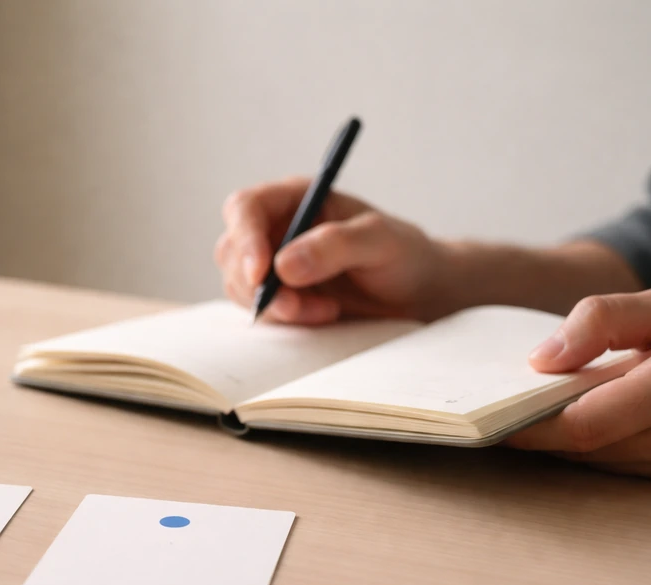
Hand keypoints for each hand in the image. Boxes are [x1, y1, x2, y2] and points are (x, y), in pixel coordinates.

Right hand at [214, 177, 453, 323]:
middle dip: (258, 284)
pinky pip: (258, 310)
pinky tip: (323, 316)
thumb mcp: (381, 241)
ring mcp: (273, 265)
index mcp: (296, 198)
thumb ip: (336, 245)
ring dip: (275, 306)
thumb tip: (284, 265)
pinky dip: (284, 320)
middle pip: (232, 251)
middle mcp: (277, 229)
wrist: (418, 295)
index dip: (245, 238)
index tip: (262, 273)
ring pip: (240, 286)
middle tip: (297, 307)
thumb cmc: (404, 256)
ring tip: (326, 310)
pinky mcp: (279, 298)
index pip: (246, 208)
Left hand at [506, 288, 650, 487]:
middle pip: (585, 448)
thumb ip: (602, 321)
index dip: (531, 424)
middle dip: (543, 428)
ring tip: (548, 407)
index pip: (584, 424)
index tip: (492, 413)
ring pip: (600, 462)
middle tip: (507, 407)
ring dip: (569, 440)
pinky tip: (589, 419)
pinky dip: (599, 447)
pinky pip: (623, 469)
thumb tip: (542, 359)